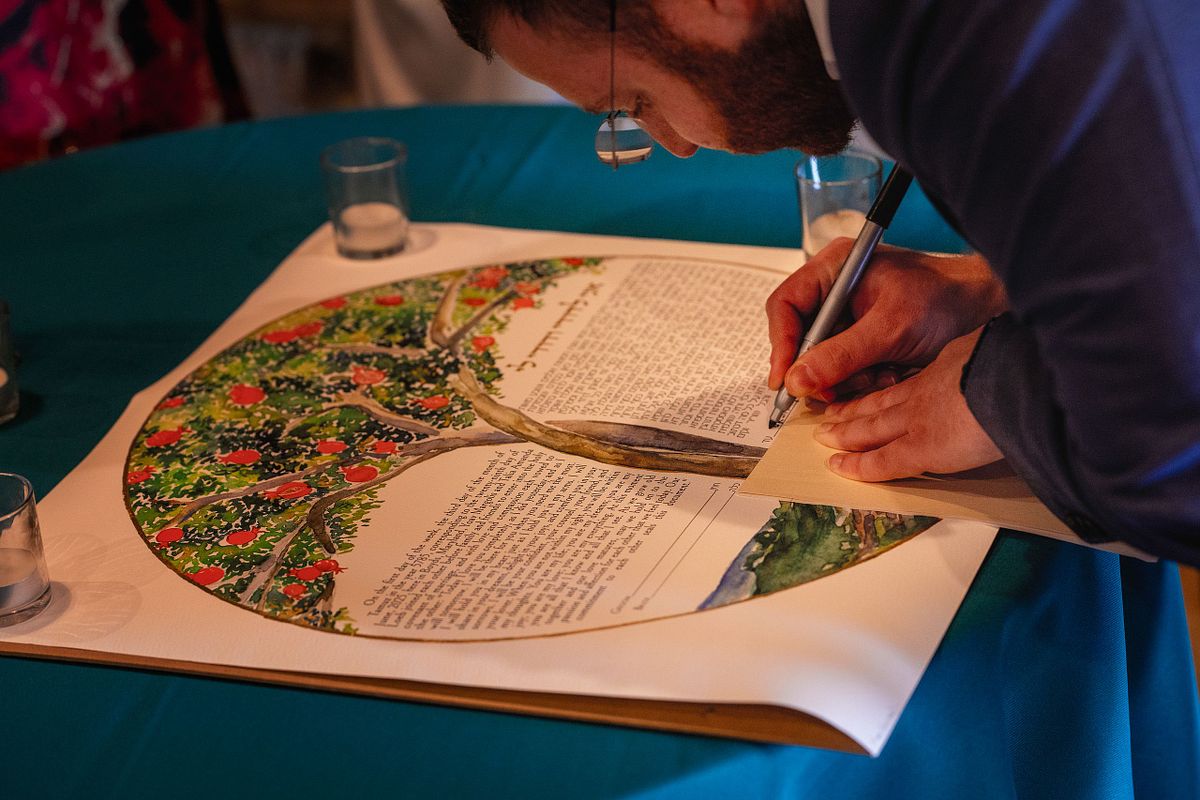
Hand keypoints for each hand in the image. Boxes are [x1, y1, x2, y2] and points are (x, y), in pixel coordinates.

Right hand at [766, 242, 1006, 399]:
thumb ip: (841, 355)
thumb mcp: (891, 328)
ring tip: (878, 375)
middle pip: (799, 337)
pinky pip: (842, 369)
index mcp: (836, 268)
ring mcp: (849, 316)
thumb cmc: (947, 300)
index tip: (784, 378)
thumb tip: (797, 379)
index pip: (786, 305)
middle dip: (816, 368)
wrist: (986, 309)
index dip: (781, 343)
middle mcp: (836, 290)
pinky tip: (887, 374)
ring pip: (820, 359)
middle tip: (828, 392)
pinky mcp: (862, 340)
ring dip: (844, 378)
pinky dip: (860, 380)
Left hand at [812, 329, 1002, 480]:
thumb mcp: (1001, 349)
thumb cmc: (1022, 363)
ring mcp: (918, 420)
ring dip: (847, 432)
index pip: (907, 383)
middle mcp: (925, 391)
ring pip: (872, 427)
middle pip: (881, 402)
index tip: (871, 391)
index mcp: (948, 367)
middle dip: (854, 409)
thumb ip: (993, 358)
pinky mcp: (920, 449)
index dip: (885, 390)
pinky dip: (859, 465)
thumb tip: (1009, 360)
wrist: (1020, 380)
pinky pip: (883, 460)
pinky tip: (839, 466)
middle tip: (832, 415)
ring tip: (824, 435)